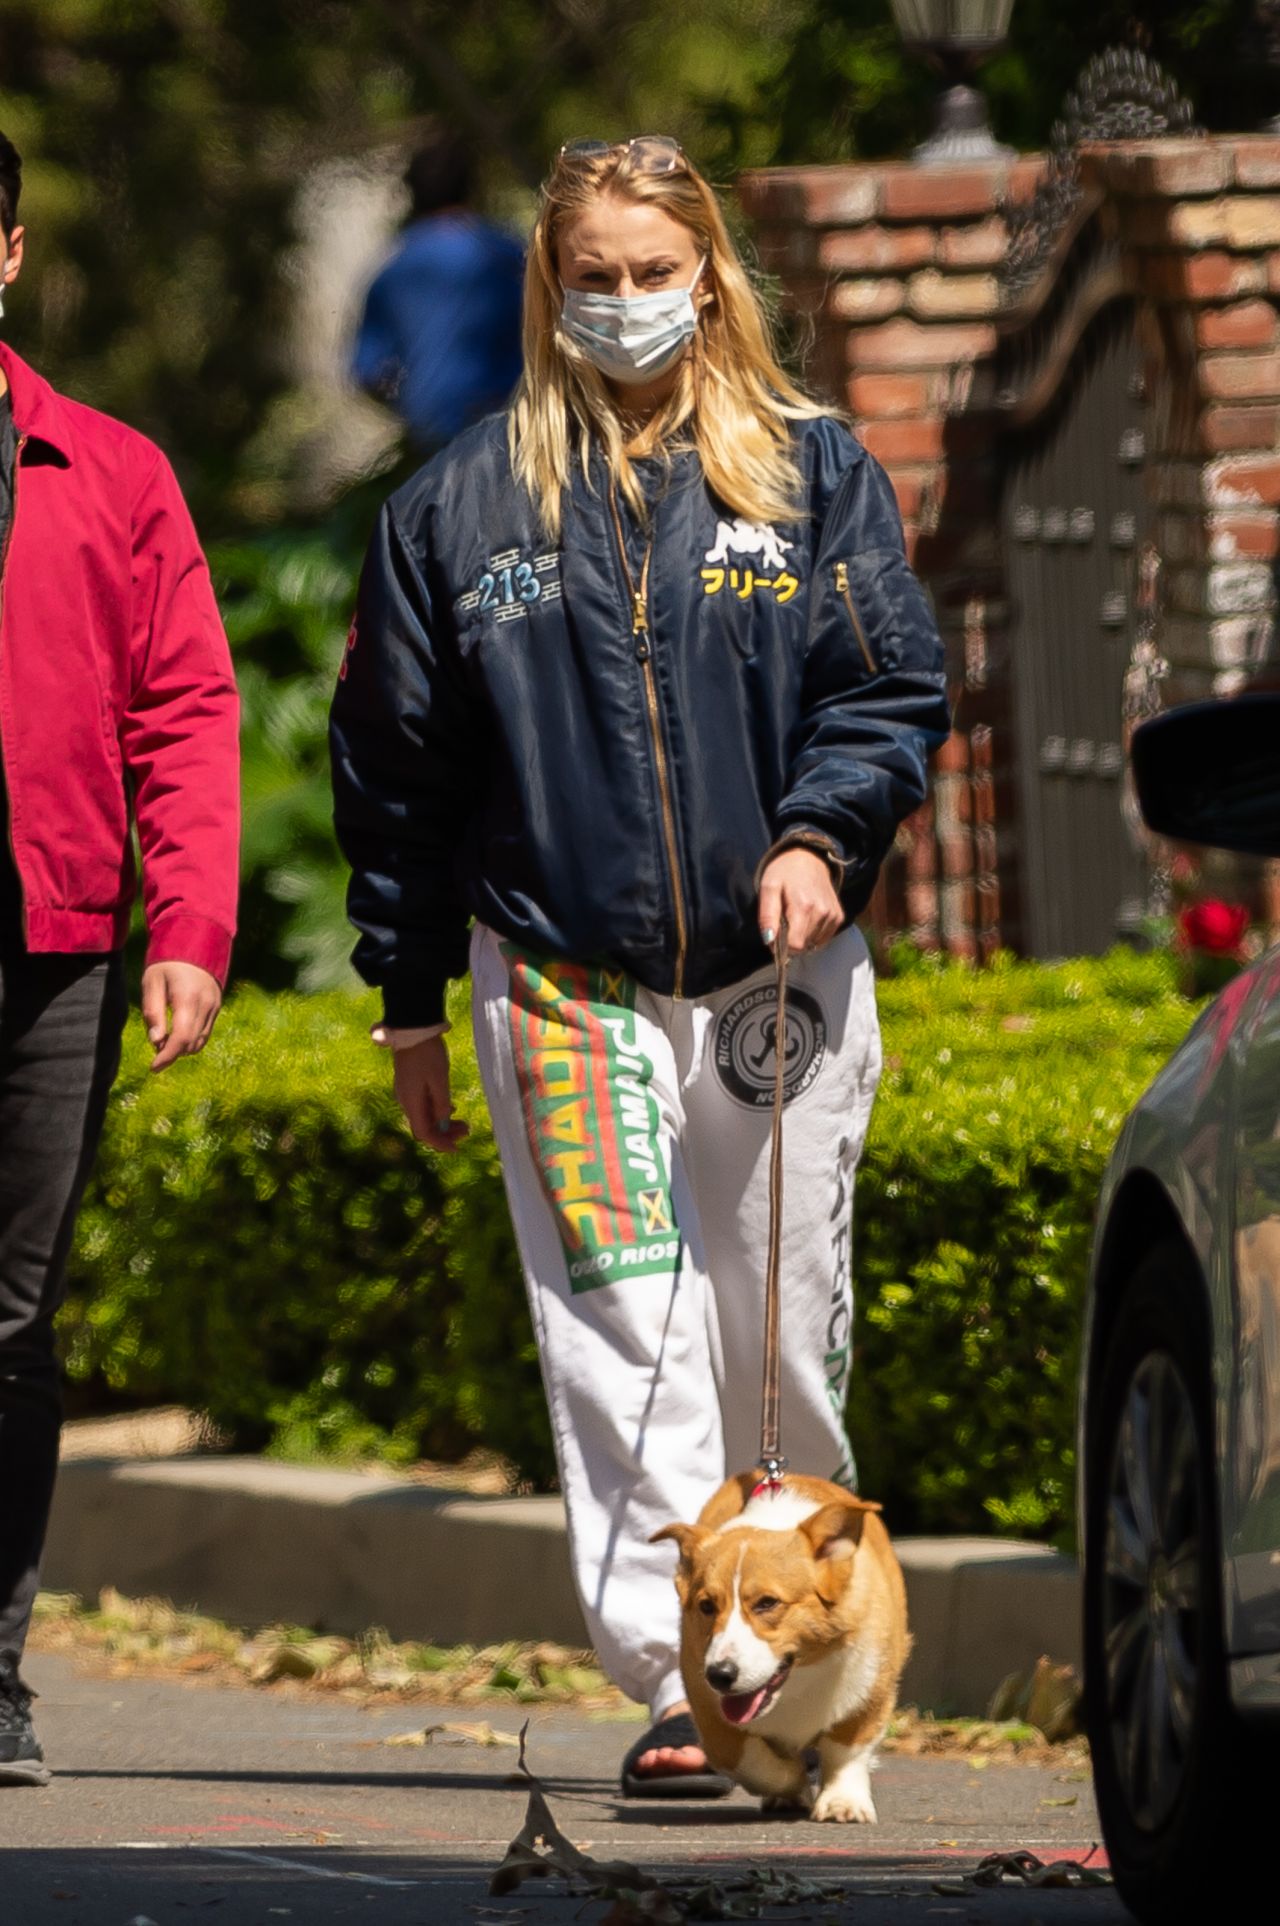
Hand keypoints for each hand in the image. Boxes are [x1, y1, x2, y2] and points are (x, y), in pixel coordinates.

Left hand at [141, 962, 222, 1071]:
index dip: (167, 1057)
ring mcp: (215, 1006)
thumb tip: (156, 1042)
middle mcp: (206, 1005)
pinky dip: (191, 1038)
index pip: (181, 1038)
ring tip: (165, 1037)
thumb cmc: (166, 964)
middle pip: (191, 1044)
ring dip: (182, 1047)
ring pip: (200, 1041)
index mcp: (188, 1000)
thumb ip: (153, 1012)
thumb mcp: (152, 983)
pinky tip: (177, 1030)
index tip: (153, 1068)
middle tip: (155, 1046)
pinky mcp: (217, 1006)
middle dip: (172, 1053)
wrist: (194, 943)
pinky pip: (205, 1032)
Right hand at [392, 1035, 469, 1152]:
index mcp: (411, 1102)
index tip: (456, 1148)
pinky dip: (437, 1110)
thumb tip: (444, 1122)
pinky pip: (423, 1105)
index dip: (440, 1143)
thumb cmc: (428, 1054)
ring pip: (424, 1116)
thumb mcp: (439, 1079)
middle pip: (424, 1126)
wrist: (412, 1029)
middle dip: (445, 1133)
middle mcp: (406, 1101)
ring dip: (443, 1122)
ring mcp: (406, 1092)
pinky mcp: (410, 1084)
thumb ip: (441, 1103)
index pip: (424, 1132)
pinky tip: (450, 1108)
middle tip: (466, 1131)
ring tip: (463, 1122)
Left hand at [758, 848, 843, 953]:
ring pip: (814, 944)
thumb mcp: (768, 888)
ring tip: (796, 916)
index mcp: (804, 907)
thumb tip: (769, 940)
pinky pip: (824, 938)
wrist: (809, 857)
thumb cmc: (784, 872)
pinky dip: (813, 934)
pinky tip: (807, 918)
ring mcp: (833, 915)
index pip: (795, 946)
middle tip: (784, 920)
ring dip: (802, 936)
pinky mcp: (839, 917)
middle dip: (791, 940)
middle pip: (804, 946)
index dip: (781, 945)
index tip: (775, 933)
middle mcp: (823, 913)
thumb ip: (767, 916)